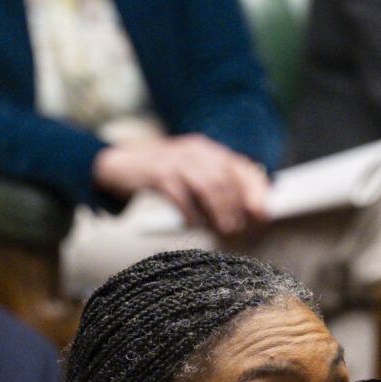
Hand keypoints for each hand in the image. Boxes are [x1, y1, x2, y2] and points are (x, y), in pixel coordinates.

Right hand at [92, 136, 272, 235]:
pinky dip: (192, 214)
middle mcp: (195, 151)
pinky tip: (194, 225)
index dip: (256, 191)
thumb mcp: (189, 174)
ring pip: (208, 186)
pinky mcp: (158, 174)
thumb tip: (247, 212)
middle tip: (242, 230)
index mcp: (207, 150)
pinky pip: (181, 196)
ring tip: (224, 231)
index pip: (241, 167)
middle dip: (239, 207)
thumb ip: (214, 187)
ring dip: (220, 212)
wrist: (117, 166)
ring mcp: (176, 160)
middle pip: (227, 178)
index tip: (263, 214)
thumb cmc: (159, 176)